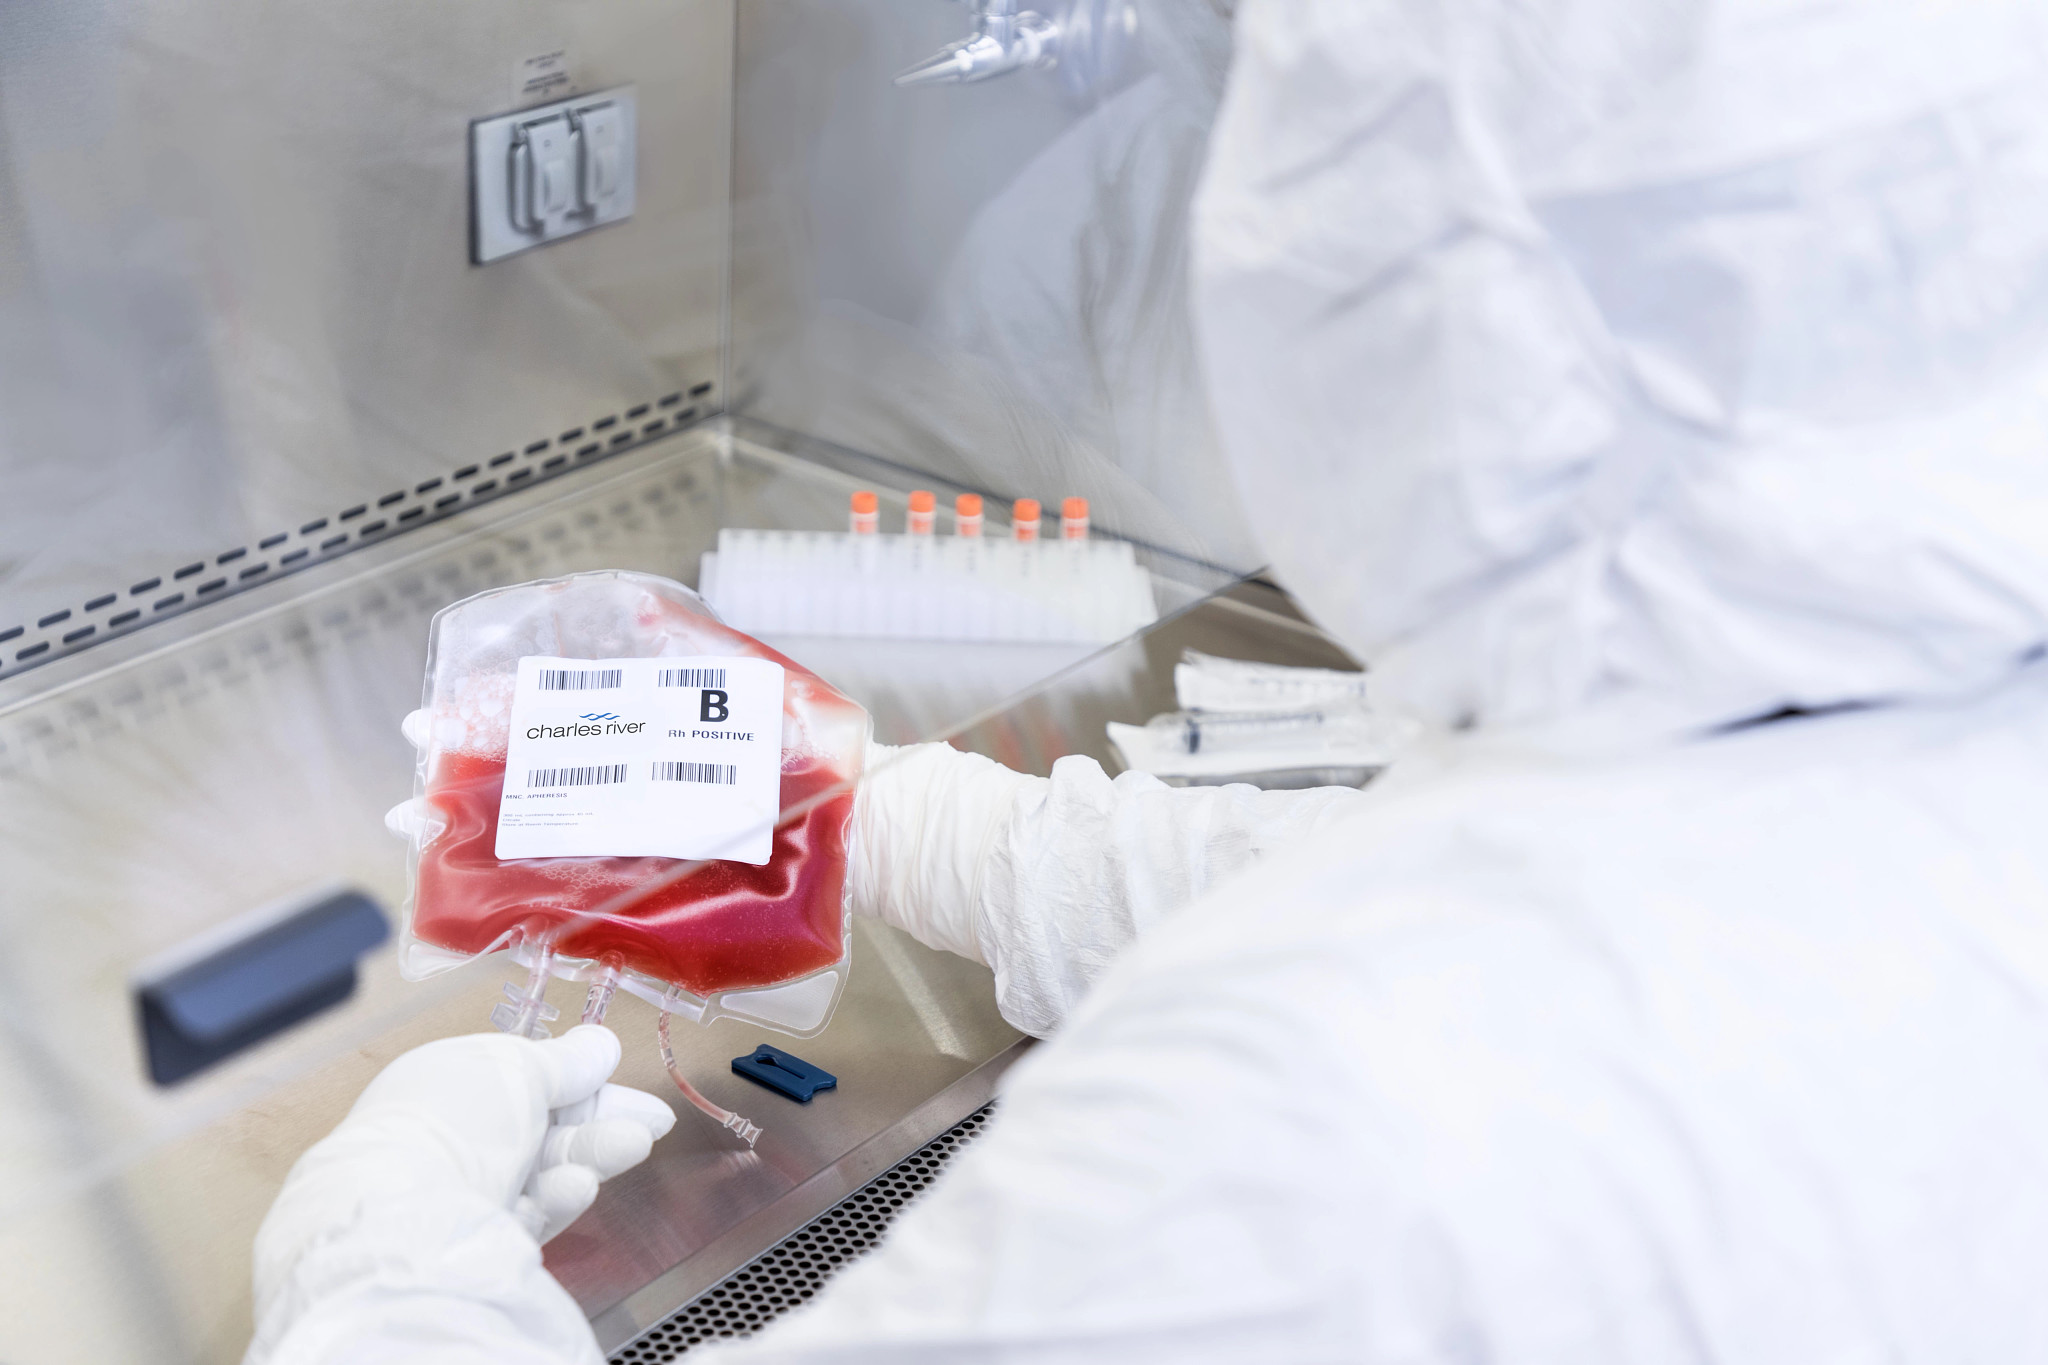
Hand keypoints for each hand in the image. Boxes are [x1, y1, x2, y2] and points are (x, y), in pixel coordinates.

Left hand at [249, 1026, 670, 1361]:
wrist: (406, 1220)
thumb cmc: (455, 1122)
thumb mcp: (520, 1069)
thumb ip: (566, 1062)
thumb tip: (602, 1044)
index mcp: (449, 1080)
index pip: (523, 1075)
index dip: (575, 1074)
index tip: (617, 1071)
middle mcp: (456, 1135)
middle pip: (543, 1124)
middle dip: (601, 1118)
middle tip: (654, 1120)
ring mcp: (468, 1190)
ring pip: (546, 1168)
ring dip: (593, 1152)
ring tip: (637, 1143)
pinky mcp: (483, 1239)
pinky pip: (534, 1212)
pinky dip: (560, 1196)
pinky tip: (581, 1185)